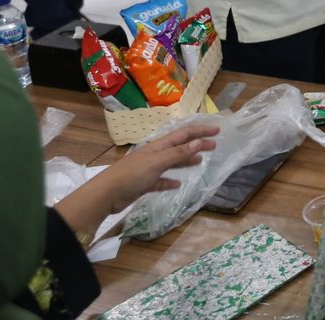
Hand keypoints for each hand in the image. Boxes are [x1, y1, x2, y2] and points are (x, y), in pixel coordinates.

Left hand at [55, 123, 219, 240]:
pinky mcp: (144, 184)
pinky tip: (177, 184)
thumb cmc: (132, 175)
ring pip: (172, 162)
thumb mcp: (157, 162)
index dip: (200, 131)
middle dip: (197, 144)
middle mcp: (155, 154)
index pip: (184, 134)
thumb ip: (179, 153)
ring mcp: (149, 169)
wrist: (107, 194)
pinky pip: (161, 180)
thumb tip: (199, 141)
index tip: (217, 130)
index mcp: (158, 146)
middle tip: (214, 145)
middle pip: (180, 146)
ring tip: (200, 161)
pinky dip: (171, 181)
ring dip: (186, 160)